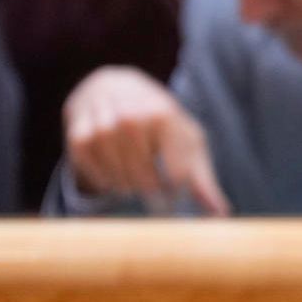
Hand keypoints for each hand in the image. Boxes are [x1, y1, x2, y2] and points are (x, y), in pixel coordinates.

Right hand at [62, 66, 229, 215]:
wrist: (117, 87)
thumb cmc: (161, 123)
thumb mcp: (188, 141)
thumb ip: (203, 180)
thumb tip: (222, 215)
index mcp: (164, 115)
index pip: (176, 174)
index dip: (177, 190)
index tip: (175, 189)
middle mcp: (131, 117)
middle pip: (146, 180)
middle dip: (153, 192)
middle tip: (154, 189)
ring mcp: (102, 124)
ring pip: (119, 179)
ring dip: (128, 187)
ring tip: (135, 179)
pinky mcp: (78, 134)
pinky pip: (93, 174)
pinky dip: (104, 180)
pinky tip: (113, 173)